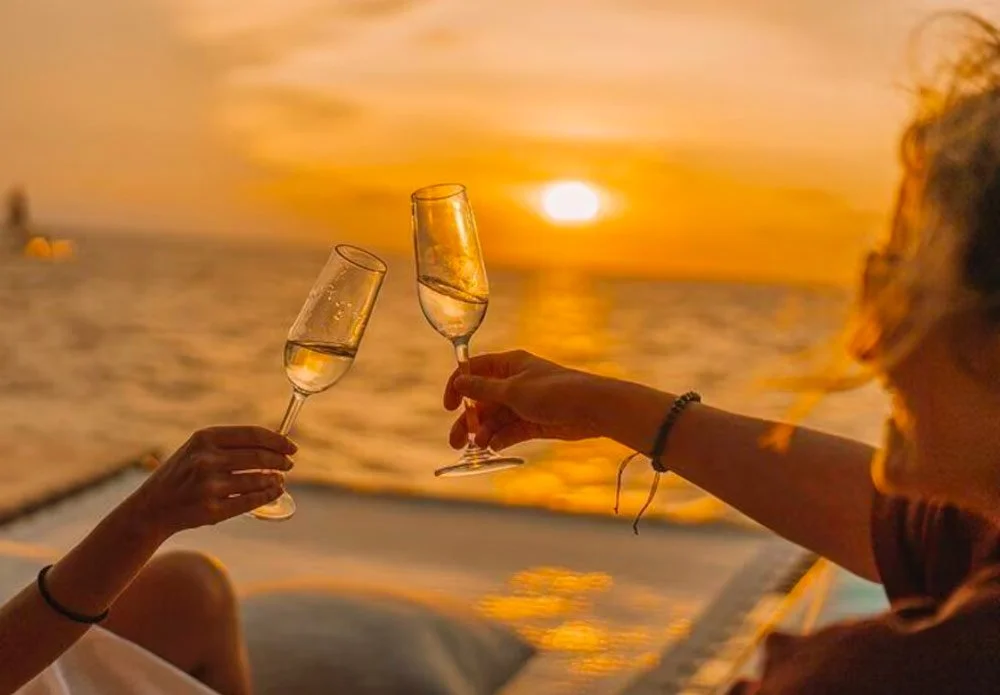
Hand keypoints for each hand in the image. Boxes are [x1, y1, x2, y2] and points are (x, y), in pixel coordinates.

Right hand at [128, 426, 295, 540]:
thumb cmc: (183, 473)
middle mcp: (206, 459)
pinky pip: (250, 501)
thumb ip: (230, 443)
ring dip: (275, 479)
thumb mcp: (198, 448)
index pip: (253, 435)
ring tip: (281, 479)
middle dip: (280, 460)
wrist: (152, 507)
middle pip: (259, 456)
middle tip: (289, 464)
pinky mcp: (212, 510)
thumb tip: (273, 441)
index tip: (291, 447)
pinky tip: (275, 492)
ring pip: (257, 479)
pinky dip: (268, 495)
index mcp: (205, 438)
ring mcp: (209, 486)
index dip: (278, 440)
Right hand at [444, 350, 606, 450]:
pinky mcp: (534, 422)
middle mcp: (514, 382)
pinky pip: (511, 430)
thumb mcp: (513, 390)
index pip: (475, 370)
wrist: (593, 409)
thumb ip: (484, 389)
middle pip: (482, 400)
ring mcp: (524, 403)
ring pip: (495, 418)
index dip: (458, 385)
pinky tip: (494, 447)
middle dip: (468, 420)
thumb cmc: (554, 392)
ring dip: (484, 432)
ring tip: (480, 446)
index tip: (449, 406)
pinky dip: (501, 438)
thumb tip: (459, 381)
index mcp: (509, 365)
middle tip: (455, 441)